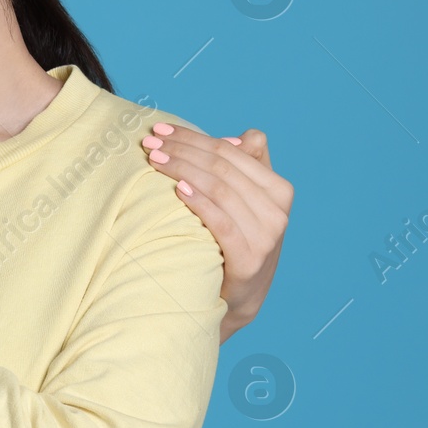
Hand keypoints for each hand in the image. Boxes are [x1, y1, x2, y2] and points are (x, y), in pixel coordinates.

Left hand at [139, 125, 291, 341]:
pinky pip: (222, 222)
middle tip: (149, 142)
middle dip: (183, 150)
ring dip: (183, 170)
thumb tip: (246, 135)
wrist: (236, 298)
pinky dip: (199, 202)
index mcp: (278, 190)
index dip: (194, 137)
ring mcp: (267, 236)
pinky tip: (177, 189)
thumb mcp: (246, 204)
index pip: (230, 152)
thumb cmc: (235, 241)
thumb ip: (248, 168)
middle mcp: (278, 211)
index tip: (161, 129)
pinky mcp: (251, 259)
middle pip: (223, 167)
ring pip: (221, 189)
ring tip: (154, 160)